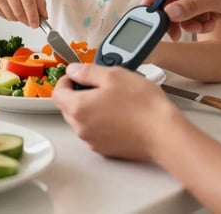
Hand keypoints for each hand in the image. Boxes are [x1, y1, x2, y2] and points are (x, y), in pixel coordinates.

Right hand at [0, 0, 46, 27]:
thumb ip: (40, 0)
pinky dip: (12, 17)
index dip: (33, 16)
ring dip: (20, 19)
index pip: (28, 2)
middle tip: (32, 22)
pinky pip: (5, 17)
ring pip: (12, 17)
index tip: (36, 24)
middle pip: (19, 12)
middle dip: (27, 21)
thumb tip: (44, 16)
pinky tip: (13, 9)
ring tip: (22, 11)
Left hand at [52, 64, 174, 160]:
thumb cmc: (142, 105)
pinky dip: (101, 122)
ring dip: (89, 108)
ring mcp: (93, 141)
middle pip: (67, 107)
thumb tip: (73, 70)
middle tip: (97, 85)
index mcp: (78, 108)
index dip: (66, 80)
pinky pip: (95, 132)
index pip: (57, 92)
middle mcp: (81, 128)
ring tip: (112, 99)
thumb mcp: (113, 75)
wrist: (164, 133)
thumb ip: (87, 71)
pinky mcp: (106, 150)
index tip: (77, 75)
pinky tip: (119, 114)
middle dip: (78, 94)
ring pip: (81, 120)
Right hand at [142, 0, 220, 38]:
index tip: (145, 12)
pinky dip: (200, 23)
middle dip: (174, 17)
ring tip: (203, 25)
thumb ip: (190, 6)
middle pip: (173, 0)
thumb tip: (169, 12)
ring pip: (183, 11)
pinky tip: (212, 23)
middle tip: (173, 32)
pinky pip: (195, 17)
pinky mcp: (210, 5)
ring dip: (190, 22)